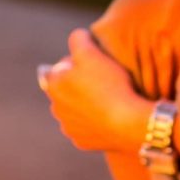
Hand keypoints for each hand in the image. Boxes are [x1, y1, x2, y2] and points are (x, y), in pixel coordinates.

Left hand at [38, 28, 150, 152]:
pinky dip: (93, 122)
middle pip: (62, 91)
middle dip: (74, 85)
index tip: (84, 63)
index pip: (51, 70)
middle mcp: (56, 109)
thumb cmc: (109, 84)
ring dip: (83, 104)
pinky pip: (86, 128)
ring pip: (73, 111)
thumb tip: (77, 36)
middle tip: (97, 79)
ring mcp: (69, 128)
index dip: (68, 64)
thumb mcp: (91, 51)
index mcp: (53, 85)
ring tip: (105, 98)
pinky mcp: (82, 143)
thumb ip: (78, 39)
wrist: (128, 122)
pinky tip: (108, 115)